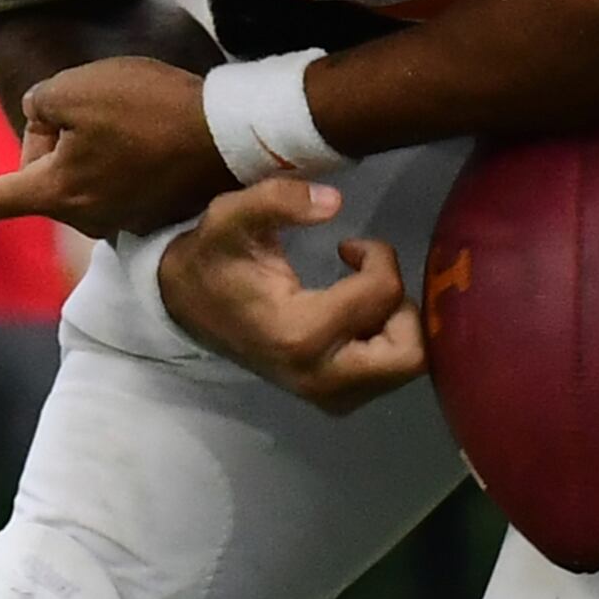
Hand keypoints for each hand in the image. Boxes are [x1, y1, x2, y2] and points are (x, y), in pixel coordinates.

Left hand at [0, 55, 234, 237]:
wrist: (231, 132)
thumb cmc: (151, 109)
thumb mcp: (74, 87)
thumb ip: (38, 104)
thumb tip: (44, 117)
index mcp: (57, 195)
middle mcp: (85, 219)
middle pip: (38, 179)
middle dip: (43, 137)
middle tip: (77, 99)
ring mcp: (123, 219)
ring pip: (77, 178)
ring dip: (81, 143)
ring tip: (120, 105)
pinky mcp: (154, 211)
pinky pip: (115, 182)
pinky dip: (114, 154)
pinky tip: (145, 124)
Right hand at [157, 177, 424, 412]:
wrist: (187, 307)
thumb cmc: (214, 259)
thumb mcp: (231, 216)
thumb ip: (278, 200)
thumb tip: (334, 202)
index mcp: (300, 334)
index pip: (384, 294)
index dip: (380, 256)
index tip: (349, 245)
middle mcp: (320, 376)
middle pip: (410, 354)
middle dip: (403, 304)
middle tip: (370, 279)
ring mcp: (327, 394)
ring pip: (406, 366)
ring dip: (397, 322)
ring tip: (360, 292)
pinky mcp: (332, 398)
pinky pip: (389, 375)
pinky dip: (388, 342)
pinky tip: (356, 314)